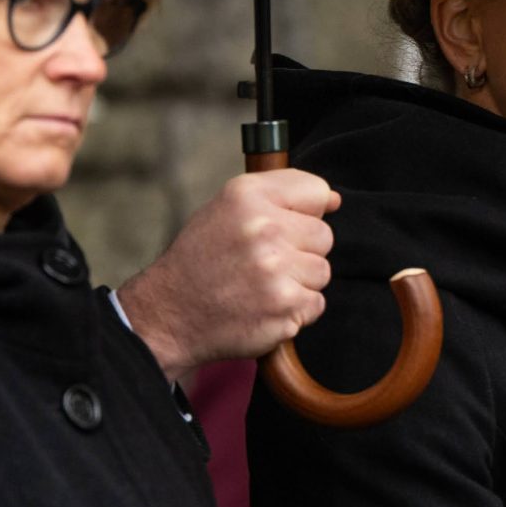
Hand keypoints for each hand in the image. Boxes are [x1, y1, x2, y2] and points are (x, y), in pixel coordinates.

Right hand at [118, 170, 338, 379]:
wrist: (171, 314)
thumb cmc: (202, 260)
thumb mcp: (226, 209)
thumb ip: (279, 196)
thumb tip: (334, 200)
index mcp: (247, 196)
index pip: (317, 192)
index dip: (305, 213)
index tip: (286, 228)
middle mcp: (263, 229)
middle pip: (324, 236)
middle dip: (301, 251)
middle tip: (264, 264)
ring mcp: (275, 270)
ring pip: (322, 272)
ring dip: (299, 283)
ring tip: (262, 286)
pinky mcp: (285, 307)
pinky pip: (316, 304)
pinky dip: (295, 311)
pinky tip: (264, 307)